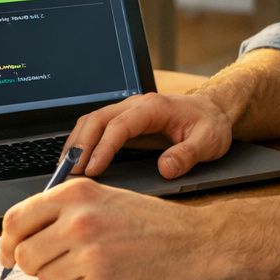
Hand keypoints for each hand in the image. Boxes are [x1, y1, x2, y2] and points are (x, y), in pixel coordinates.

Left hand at [0, 179, 223, 279]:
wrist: (192, 242)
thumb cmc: (149, 222)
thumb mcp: (103, 198)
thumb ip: (61, 211)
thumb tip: (18, 236)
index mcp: (76, 193)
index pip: (15, 219)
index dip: (5, 241)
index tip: (6, 253)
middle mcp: (78, 220)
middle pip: (23, 253)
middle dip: (32, 264)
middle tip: (50, 264)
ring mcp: (89, 252)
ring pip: (43, 277)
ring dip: (58, 278)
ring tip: (86, 267)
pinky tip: (105, 275)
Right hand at [65, 90, 233, 179]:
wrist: (214, 111)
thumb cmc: (210, 125)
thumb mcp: (209, 142)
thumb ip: (188, 155)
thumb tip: (165, 169)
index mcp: (153, 107)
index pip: (119, 125)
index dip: (103, 147)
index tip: (92, 170)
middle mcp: (135, 105)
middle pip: (97, 119)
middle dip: (80, 146)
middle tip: (69, 174)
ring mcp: (127, 111)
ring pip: (91, 121)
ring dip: (76, 144)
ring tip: (65, 171)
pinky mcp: (123, 120)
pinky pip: (96, 127)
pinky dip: (82, 143)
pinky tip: (76, 162)